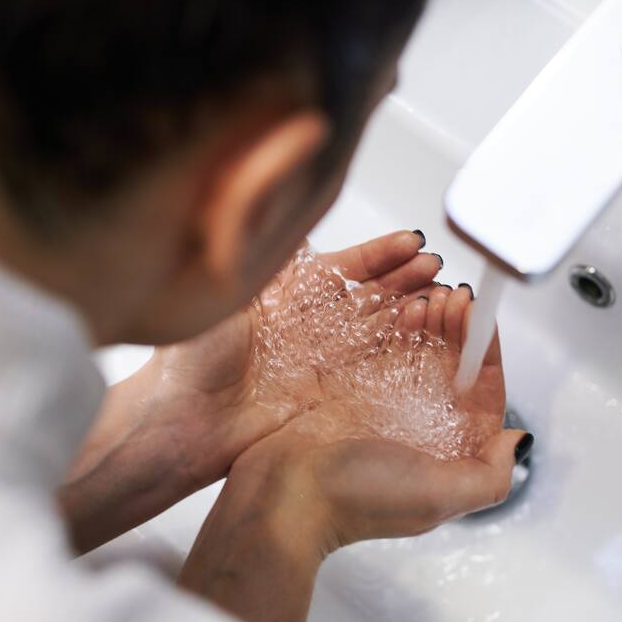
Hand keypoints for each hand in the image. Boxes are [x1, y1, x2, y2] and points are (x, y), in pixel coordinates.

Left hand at [151, 228, 440, 474]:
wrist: (182, 421)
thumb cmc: (188, 358)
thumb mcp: (230, 291)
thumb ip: (265, 248)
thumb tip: (289, 200)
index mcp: (285, 296)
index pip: (344, 267)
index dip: (378, 255)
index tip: (410, 242)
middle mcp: (307, 325)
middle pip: (368, 295)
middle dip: (405, 279)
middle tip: (434, 267)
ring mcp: (320, 360)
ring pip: (378, 329)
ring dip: (410, 312)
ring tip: (440, 297)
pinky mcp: (328, 394)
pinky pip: (374, 368)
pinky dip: (402, 352)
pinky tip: (426, 337)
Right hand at [228, 293, 524, 551]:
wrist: (284, 496)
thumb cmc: (356, 500)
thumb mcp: (438, 497)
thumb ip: (488, 477)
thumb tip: (515, 441)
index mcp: (447, 449)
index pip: (482, 389)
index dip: (485, 350)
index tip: (477, 317)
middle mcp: (419, 424)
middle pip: (452, 362)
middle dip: (458, 326)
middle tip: (450, 298)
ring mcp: (383, 403)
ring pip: (418, 348)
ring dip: (428, 318)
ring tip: (425, 298)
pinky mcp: (349, 388)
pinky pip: (379, 346)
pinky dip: (391, 322)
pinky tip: (396, 307)